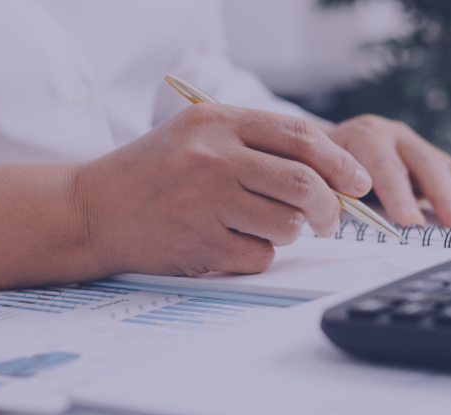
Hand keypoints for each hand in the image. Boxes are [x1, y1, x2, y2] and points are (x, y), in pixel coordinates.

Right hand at [72, 104, 371, 276]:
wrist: (93, 209)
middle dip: (329, 206)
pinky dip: (259, 255)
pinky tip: (232, 243)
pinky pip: (260, 256)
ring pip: (287, 225)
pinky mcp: (200, 244)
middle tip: (330, 219)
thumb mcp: (200, 136)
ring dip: (290, 233)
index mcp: (217, 122)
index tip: (357, 181)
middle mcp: (212, 158)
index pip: (300, 137)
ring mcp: (205, 203)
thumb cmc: (155, 173)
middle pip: (302, 183)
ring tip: (265, 227)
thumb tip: (333, 176)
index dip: (339, 161)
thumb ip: (260, 146)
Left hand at [323, 115, 450, 227]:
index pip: (384, 167)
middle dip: (445, 196)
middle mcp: (392, 134)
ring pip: (445, 168)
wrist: (323, 142)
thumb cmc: (321, 164)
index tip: (411, 223)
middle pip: (424, 165)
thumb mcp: (318, 172)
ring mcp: (413, 144)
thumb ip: (331, 190)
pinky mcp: (427, 156)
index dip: (399, 196)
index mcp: (363, 136)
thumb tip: (339, 214)